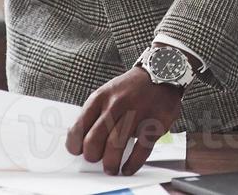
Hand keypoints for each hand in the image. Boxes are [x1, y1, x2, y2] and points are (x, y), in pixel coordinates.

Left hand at [67, 66, 183, 175]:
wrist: (163, 70)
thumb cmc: (132, 87)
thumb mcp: (109, 92)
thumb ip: (97, 114)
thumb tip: (85, 142)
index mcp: (101, 97)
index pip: (79, 127)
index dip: (75, 145)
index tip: (78, 152)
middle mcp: (117, 104)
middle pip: (95, 140)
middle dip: (92, 156)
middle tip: (95, 160)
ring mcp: (137, 112)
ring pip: (116, 146)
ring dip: (110, 163)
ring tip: (111, 168)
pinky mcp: (155, 121)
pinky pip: (141, 149)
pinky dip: (132, 163)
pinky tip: (128, 168)